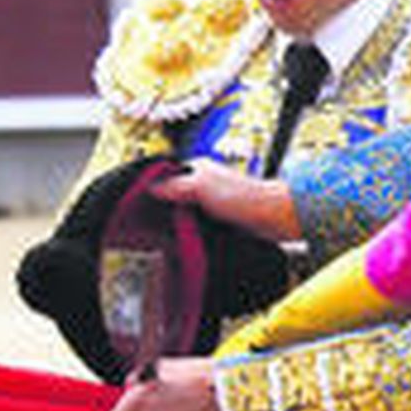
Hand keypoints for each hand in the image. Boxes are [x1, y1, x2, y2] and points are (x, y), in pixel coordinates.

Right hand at [152, 158, 300, 240]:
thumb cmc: (243, 197)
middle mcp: (204, 184)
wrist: (274, 218)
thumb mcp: (201, 187)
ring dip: (176, 223)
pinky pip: (197, 226)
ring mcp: (211, 203)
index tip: (137, 204)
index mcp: (197, 169)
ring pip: (184, 212)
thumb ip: (174, 186)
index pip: (165, 176)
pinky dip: (190, 232)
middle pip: (173, 196)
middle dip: (161, 209)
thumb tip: (150, 187)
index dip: (151, 189)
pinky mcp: (220, 220)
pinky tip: (182, 241)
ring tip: (160, 235)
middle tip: (146, 224)